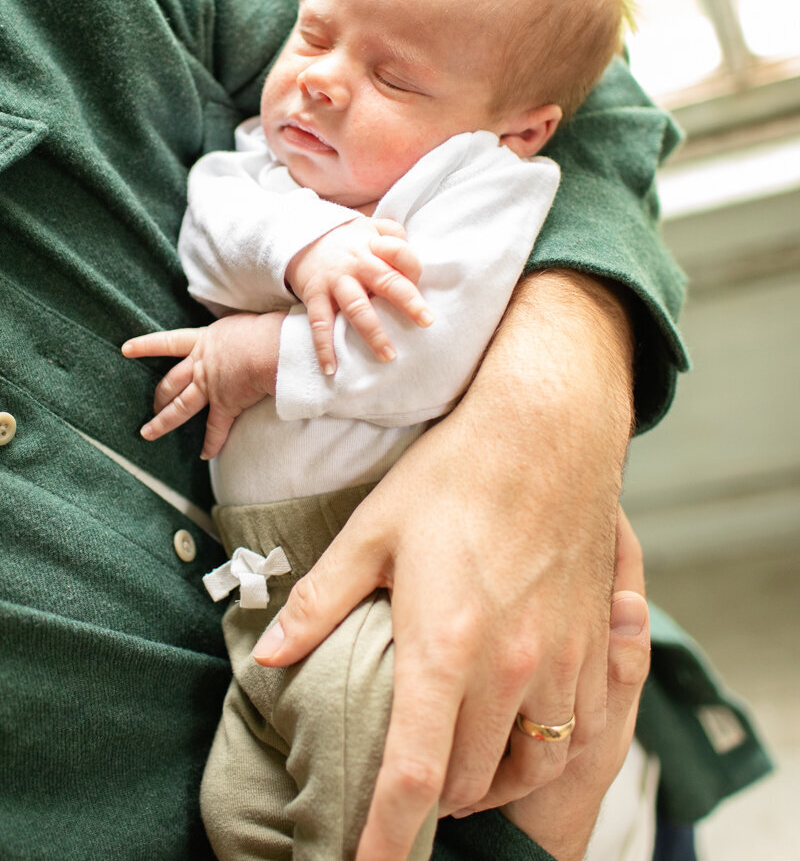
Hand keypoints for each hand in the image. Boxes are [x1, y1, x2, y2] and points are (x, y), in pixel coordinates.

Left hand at [122, 311, 284, 457]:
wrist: (270, 347)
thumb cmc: (263, 329)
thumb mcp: (240, 323)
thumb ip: (233, 332)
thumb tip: (240, 332)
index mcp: (204, 341)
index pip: (167, 342)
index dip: (145, 346)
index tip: (125, 349)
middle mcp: (201, 365)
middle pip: (170, 382)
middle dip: (158, 396)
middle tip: (149, 406)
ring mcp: (211, 387)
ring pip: (180, 407)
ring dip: (163, 422)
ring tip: (148, 433)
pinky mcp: (226, 405)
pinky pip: (215, 428)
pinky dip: (211, 443)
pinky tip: (205, 455)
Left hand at [252, 270, 634, 859]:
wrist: (547, 435)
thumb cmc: (453, 476)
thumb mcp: (373, 531)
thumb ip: (320, 601)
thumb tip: (270, 653)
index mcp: (443, 647)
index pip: (410, 777)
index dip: (384, 841)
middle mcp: (508, 669)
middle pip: (463, 782)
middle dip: (425, 798)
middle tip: (401, 780)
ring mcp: (559, 661)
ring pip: (524, 769)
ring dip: (483, 782)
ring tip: (454, 765)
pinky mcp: (593, 646)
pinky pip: (572, 735)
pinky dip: (539, 754)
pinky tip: (516, 732)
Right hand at [285, 217, 432, 375]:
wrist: (300, 238)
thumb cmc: (346, 241)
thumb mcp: (369, 228)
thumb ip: (393, 234)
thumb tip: (413, 248)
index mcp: (373, 247)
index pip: (399, 252)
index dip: (410, 264)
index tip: (420, 282)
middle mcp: (356, 264)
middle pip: (385, 281)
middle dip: (407, 301)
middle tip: (426, 321)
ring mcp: (335, 281)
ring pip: (356, 308)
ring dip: (373, 333)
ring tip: (388, 356)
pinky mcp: (314, 296)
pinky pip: (320, 324)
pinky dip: (324, 347)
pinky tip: (331, 369)